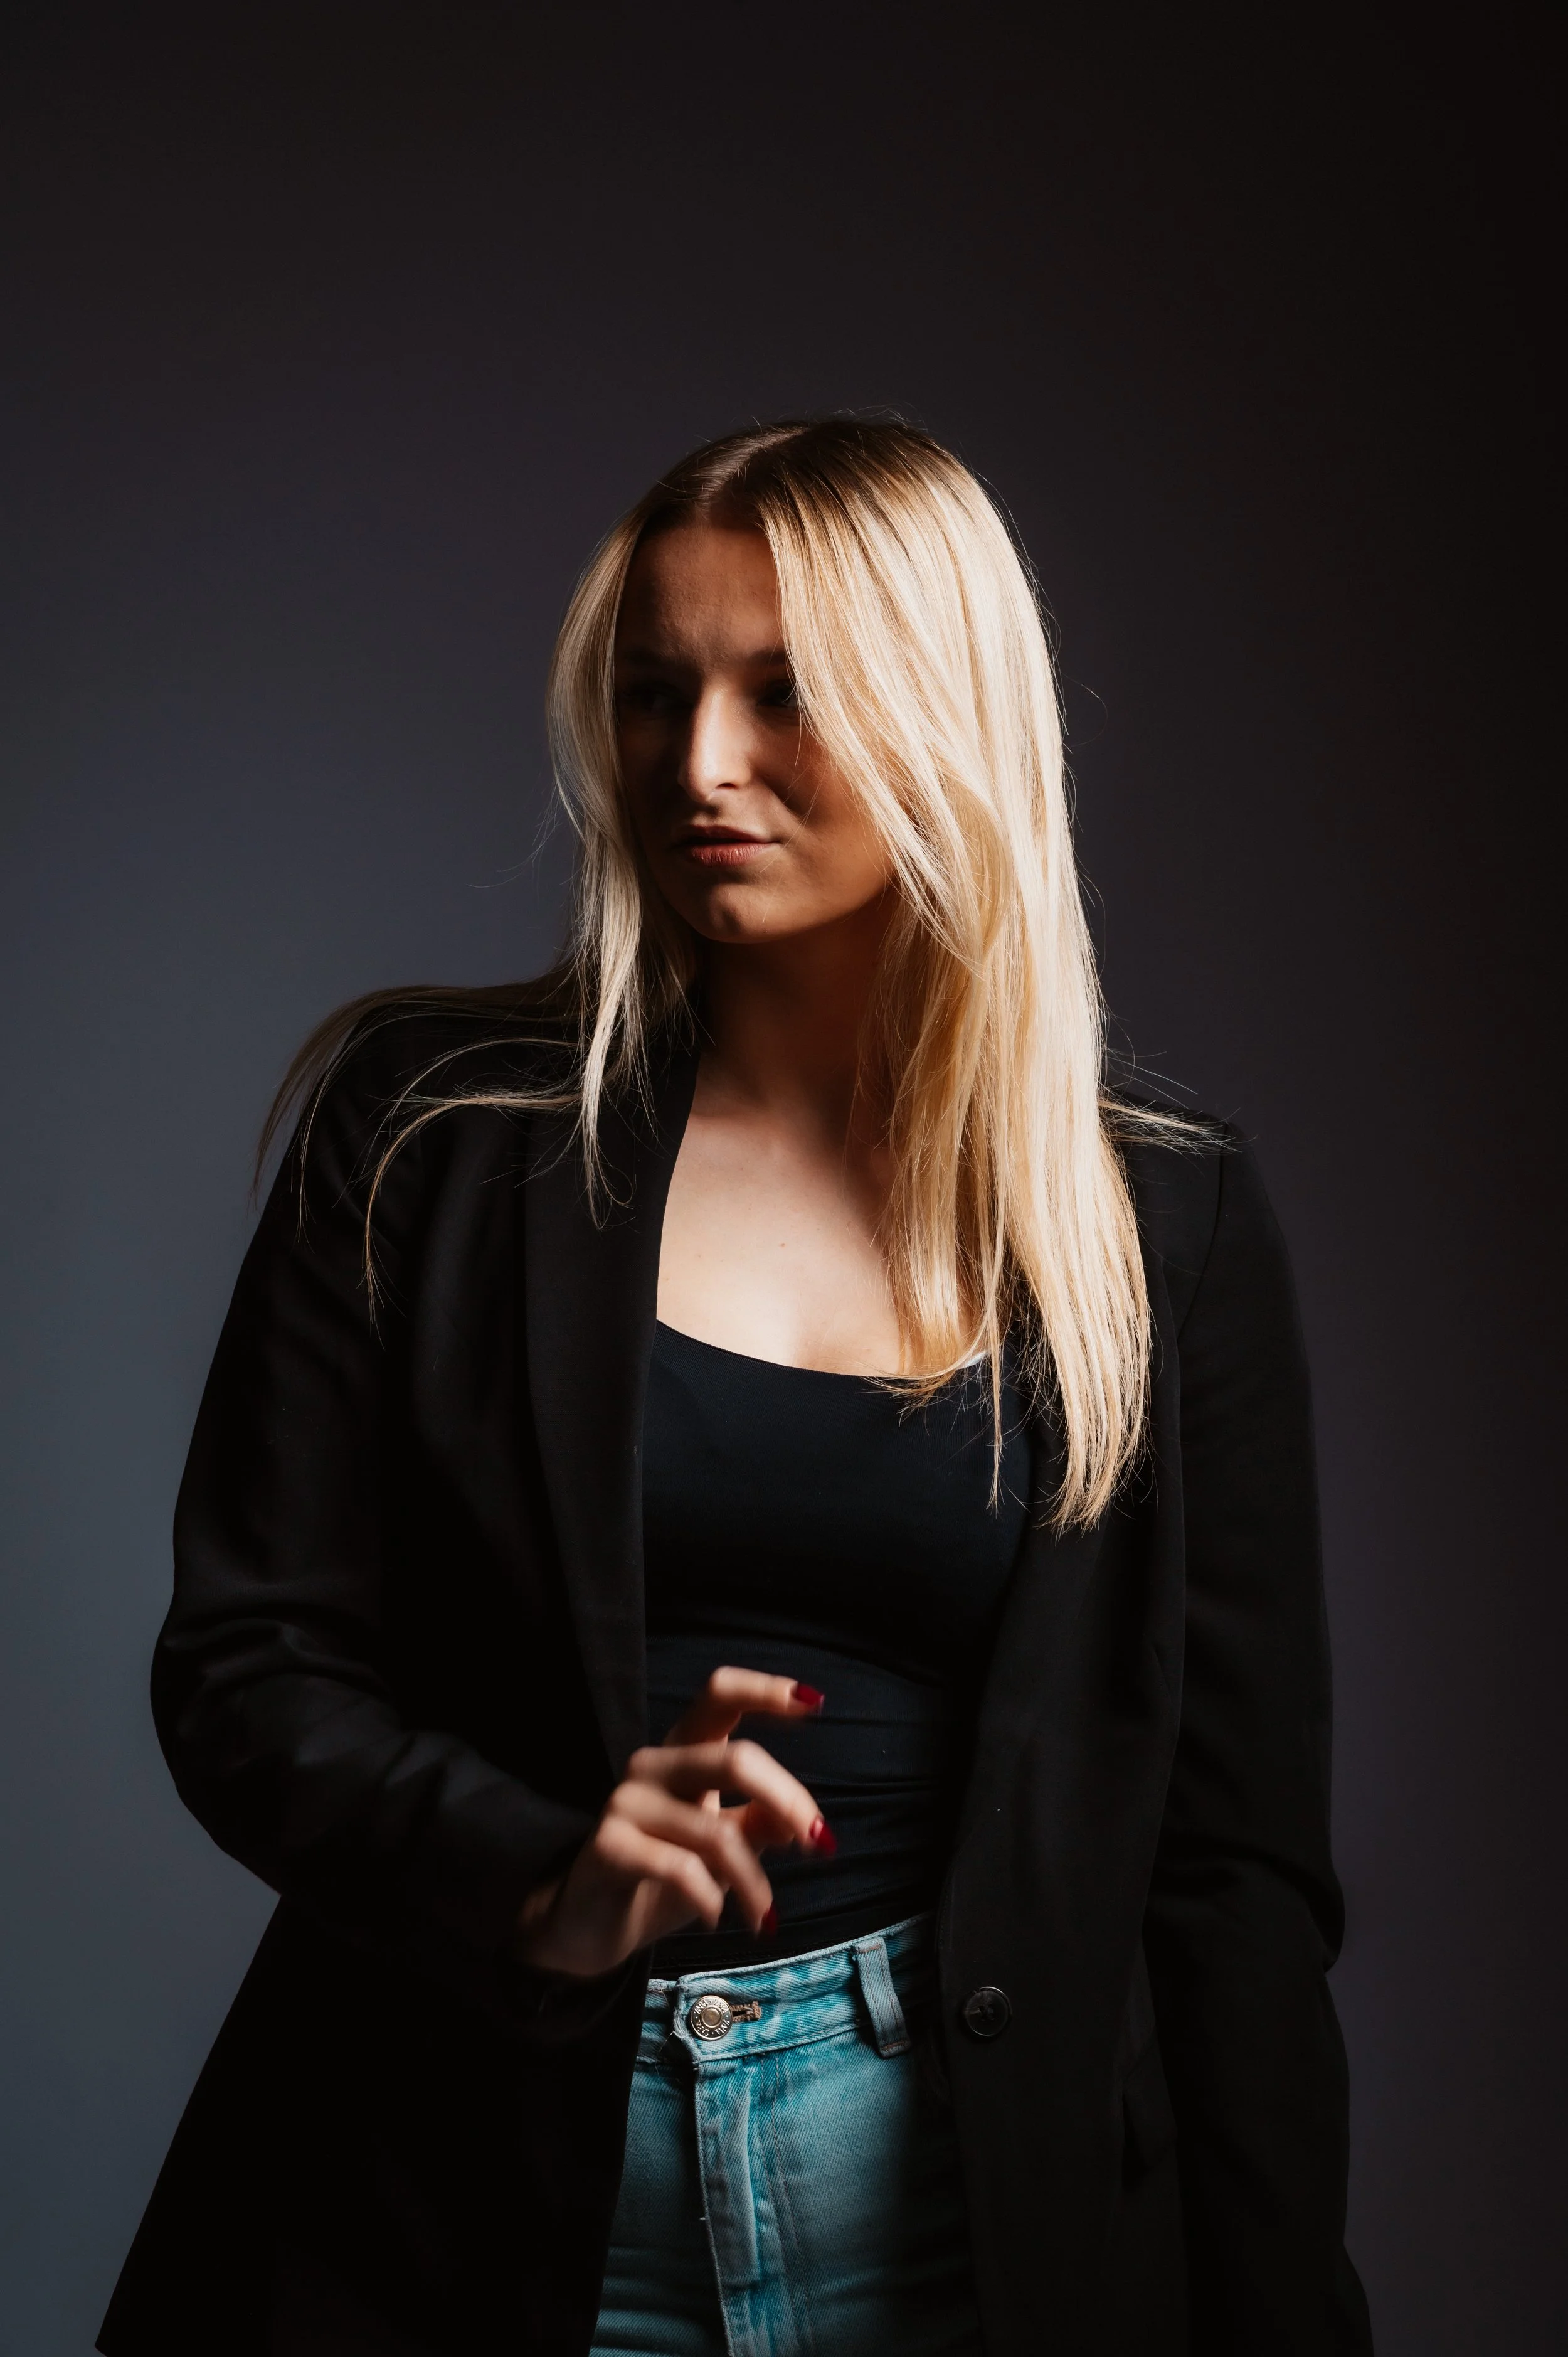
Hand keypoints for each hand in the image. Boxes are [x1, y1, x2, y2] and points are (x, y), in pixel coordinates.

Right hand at [513, 1666, 830, 1977]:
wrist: (591, 1924)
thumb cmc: (664, 1875)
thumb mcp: (721, 1845)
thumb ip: (758, 1823)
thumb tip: (802, 1820)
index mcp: (682, 1749)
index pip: (719, 1695)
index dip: (765, 1689)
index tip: (814, 1702)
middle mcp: (652, 1764)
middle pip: (735, 1759)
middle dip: (790, 1801)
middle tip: (821, 1844)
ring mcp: (626, 1802)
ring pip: (717, 1832)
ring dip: (755, 1882)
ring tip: (766, 1916)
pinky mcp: (608, 1846)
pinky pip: (682, 1868)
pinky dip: (712, 1899)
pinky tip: (715, 1917)